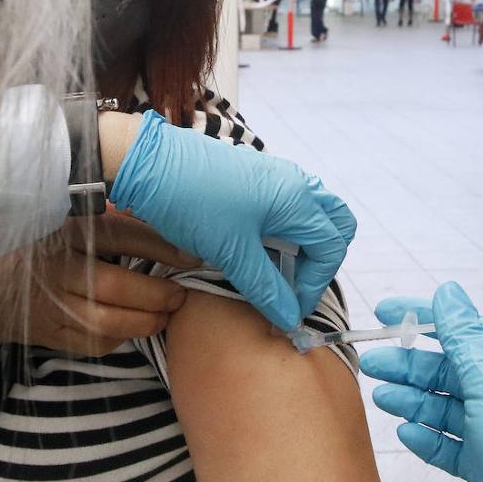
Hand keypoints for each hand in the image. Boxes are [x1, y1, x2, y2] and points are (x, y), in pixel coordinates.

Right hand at [0, 206, 197, 357]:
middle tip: (180, 294)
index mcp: (64, 229)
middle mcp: (55, 266)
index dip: (160, 246)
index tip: (192, 255)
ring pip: (105, 321)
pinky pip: (92, 343)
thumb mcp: (67, 218)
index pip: (119, 235)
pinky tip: (134, 328)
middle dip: (156, 294)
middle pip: (114, 284)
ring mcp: (48, 303)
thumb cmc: (38, 244)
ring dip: (144, 321)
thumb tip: (166, 215)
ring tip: (165, 315)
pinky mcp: (47, 332)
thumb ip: (109, 218)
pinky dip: (120, 338)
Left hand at [110, 111, 355, 329]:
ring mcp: (274, 175)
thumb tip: (289, 319)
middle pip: (334, 223)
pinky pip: (286, 206)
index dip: (315, 284)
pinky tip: (255, 250)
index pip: (330, 247)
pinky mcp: (253, 176)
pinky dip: (283, 231)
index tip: (289, 309)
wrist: (148, 163)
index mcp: (297, 199)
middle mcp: (294, 182)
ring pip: (310, 214)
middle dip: (321, 259)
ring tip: (272, 272)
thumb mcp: (231, 253)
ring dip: (301, 245)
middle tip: (293, 286)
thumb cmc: (192, 203)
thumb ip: (266, 288)